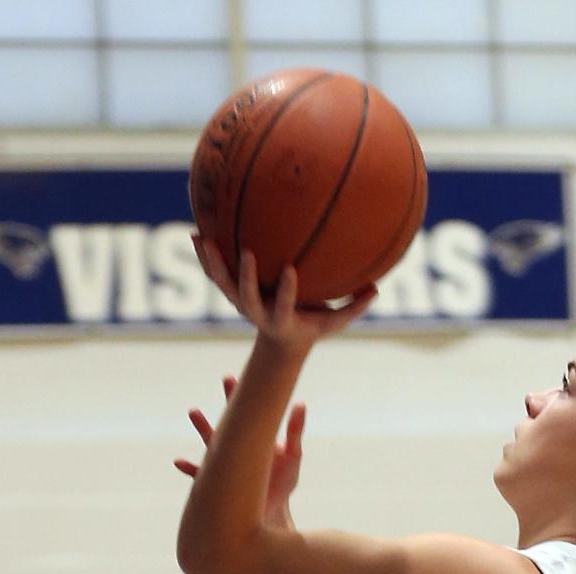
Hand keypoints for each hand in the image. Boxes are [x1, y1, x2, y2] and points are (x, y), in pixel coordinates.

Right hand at [174, 375, 306, 526]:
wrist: (271, 514)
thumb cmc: (283, 484)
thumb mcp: (293, 457)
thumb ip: (294, 431)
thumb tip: (300, 403)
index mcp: (256, 439)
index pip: (249, 412)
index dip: (243, 395)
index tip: (238, 376)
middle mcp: (239, 447)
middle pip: (232, 420)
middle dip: (229, 401)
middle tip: (227, 379)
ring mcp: (227, 464)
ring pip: (213, 442)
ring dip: (204, 427)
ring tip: (194, 410)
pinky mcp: (220, 484)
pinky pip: (201, 475)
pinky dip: (190, 468)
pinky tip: (178, 461)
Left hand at [192, 235, 376, 357]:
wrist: (282, 340)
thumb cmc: (312, 326)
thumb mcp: (334, 323)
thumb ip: (354, 308)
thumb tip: (377, 288)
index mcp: (281, 320)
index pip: (283, 307)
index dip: (285, 292)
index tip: (290, 270)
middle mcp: (257, 313)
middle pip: (245, 297)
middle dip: (245, 277)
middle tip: (247, 253)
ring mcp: (241, 303)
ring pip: (223, 284)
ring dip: (213, 264)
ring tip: (203, 238)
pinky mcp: (232, 293)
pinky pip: (215, 274)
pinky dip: (206, 257)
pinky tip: (197, 230)